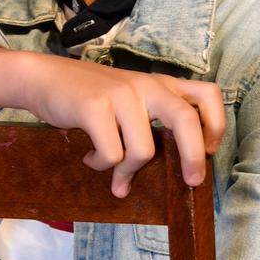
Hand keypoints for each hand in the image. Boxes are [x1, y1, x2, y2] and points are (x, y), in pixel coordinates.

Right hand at [15, 51, 224, 198]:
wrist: (44, 77)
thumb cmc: (90, 95)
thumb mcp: (129, 100)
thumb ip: (148, 127)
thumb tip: (161, 177)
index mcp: (160, 84)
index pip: (208, 94)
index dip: (215, 126)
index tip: (207, 150)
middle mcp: (146, 86)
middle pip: (186, 120)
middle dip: (193, 158)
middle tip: (191, 181)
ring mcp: (121, 94)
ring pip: (143, 150)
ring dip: (126, 170)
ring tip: (110, 167)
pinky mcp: (95, 107)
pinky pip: (112, 154)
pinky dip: (102, 165)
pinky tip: (90, 156)